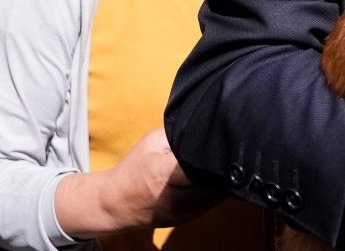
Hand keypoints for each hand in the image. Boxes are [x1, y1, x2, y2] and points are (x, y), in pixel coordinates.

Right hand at [55, 129, 221, 238]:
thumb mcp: (153, 142)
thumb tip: (208, 126)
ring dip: (223, 178)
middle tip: (230, 149)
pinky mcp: (188, 219)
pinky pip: (212, 202)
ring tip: (222, 161)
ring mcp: (184, 212)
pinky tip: (214, 176)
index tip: (227, 139)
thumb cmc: (135, 168)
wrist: (114, 204)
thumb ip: (180, 133)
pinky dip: (216, 189)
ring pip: (218, 194)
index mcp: (165, 174)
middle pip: (216, 181)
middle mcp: (176, 198)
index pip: (203, 165)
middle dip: (224, 166)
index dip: (218, 152)